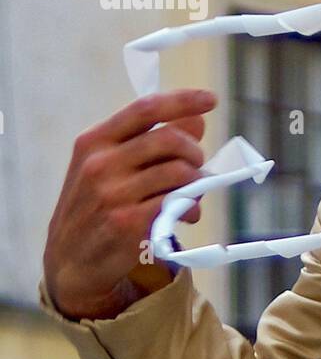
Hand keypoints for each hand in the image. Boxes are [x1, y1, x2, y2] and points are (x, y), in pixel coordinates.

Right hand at [44, 89, 216, 319]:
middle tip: (199, 163)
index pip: (145, 109)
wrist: (71, 259)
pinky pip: (178, 204)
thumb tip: (197, 120)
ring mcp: (112, 194)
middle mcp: (100, 164)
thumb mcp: (111, 166)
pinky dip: (192, 207)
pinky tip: (188, 213)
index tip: (210, 99)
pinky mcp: (128, 223)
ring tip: (193, 193)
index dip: (182, 101)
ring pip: (180, 172)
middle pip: (169, 139)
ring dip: (198, 181)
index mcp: (94, 141)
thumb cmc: (98, 205)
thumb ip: (151, 141)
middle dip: (195, 150)